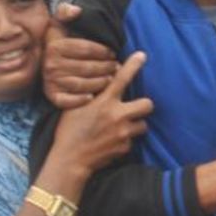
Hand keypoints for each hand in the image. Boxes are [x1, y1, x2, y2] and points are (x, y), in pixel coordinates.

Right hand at [42, 2, 119, 108]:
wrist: (38, 62)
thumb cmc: (55, 43)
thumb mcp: (57, 24)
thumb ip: (65, 12)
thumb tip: (76, 10)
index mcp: (55, 47)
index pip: (85, 49)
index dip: (102, 51)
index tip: (113, 52)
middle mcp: (51, 65)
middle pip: (86, 67)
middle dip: (105, 67)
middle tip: (116, 67)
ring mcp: (50, 81)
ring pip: (81, 83)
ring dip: (99, 82)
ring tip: (111, 79)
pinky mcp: (51, 95)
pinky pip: (67, 100)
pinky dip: (80, 100)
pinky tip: (92, 97)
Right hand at [52, 52, 153, 179]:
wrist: (70, 160)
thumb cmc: (68, 131)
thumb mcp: (75, 107)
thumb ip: (92, 95)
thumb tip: (103, 85)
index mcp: (104, 102)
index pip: (122, 78)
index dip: (134, 65)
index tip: (142, 56)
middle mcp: (118, 115)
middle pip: (147, 104)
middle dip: (144, 105)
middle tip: (135, 108)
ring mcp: (123, 133)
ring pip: (143, 125)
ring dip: (136, 125)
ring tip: (123, 127)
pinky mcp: (125, 148)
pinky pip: (132, 141)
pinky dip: (125, 141)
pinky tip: (112, 142)